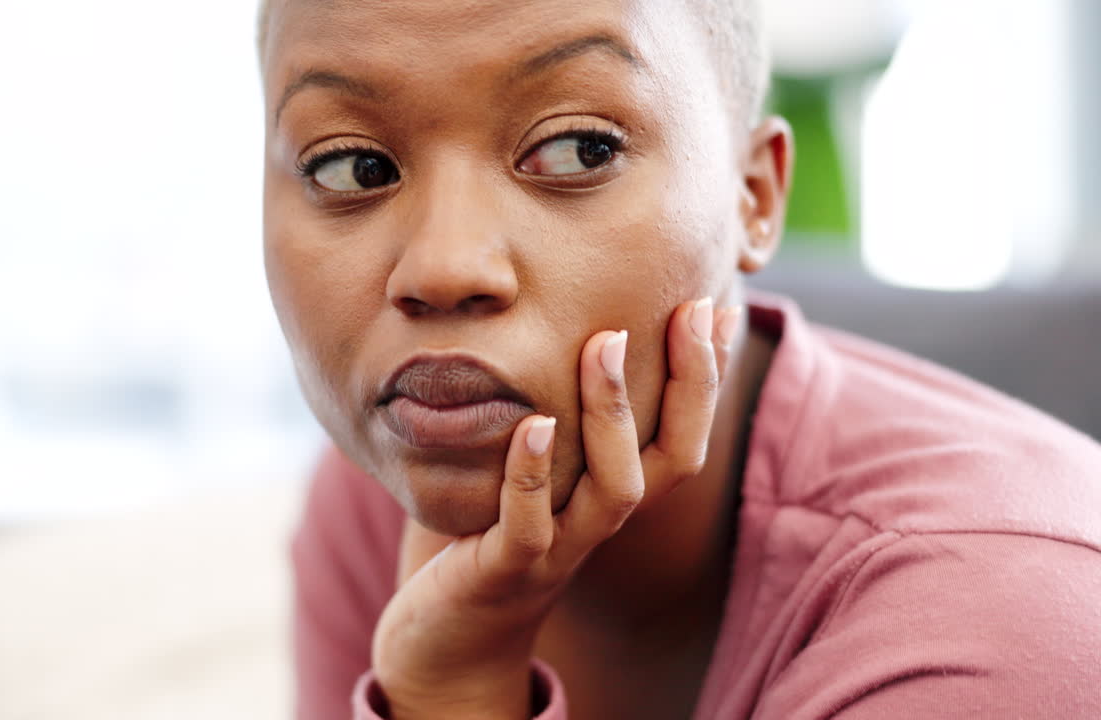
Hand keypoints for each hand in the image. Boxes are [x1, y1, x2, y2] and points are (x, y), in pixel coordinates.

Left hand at [371, 297, 738, 719]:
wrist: (452, 633)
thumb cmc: (496, 530)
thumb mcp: (540, 469)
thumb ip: (562, 413)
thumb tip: (580, 330)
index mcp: (615, 493)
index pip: (684, 434)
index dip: (708, 377)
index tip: (716, 307)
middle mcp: (600, 521)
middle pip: (672, 460)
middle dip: (690, 385)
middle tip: (687, 313)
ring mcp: (558, 548)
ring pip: (613, 490)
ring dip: (612, 414)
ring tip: (604, 345)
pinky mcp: (506, 568)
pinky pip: (527, 524)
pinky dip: (530, 474)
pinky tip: (533, 424)